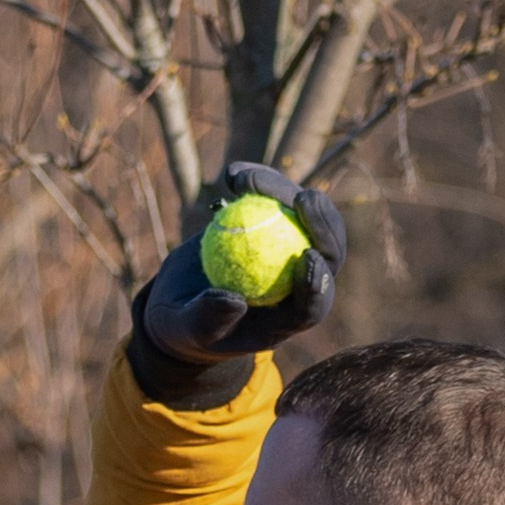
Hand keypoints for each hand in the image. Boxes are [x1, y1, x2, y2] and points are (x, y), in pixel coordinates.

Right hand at [132, 163, 345, 400]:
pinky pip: (275, 199)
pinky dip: (258, 183)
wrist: (178, 300)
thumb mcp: (189, 329)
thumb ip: (210, 319)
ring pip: (303, 217)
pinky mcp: (272, 225)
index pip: (315, 303)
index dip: (319, 281)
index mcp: (287, 317)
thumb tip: (234, 302)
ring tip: (244, 179)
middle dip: (323, 224)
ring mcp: (288, 251)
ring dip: (282, 190)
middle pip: (326, 252)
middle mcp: (297, 283)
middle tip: (304, 199)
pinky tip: (232, 175)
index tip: (308, 256)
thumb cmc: (186, 327)